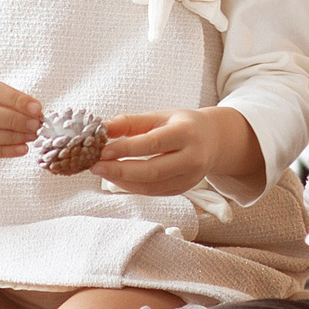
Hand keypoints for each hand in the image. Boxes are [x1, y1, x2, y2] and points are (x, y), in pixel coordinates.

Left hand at [92, 107, 262, 197]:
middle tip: (95, 166)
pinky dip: (132, 187)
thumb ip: (130, 122)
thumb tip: (102, 128)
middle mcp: (192, 158)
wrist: (213, 141)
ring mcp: (189, 178)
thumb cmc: (181, 124)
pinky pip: (153, 192)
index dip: (126, 148)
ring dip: (122, 181)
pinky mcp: (182, 189)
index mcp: (187, 133)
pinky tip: (116, 178)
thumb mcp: (159, 116)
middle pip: (153, 170)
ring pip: (151, 186)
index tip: (102, 150)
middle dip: (120, 171)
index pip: (153, 143)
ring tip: (102, 171)